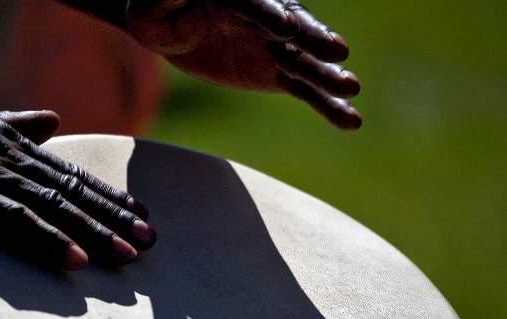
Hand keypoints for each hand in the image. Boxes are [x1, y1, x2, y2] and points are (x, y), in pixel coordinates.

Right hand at [0, 106, 155, 269]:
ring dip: (91, 231)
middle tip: (149, 241)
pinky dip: (46, 239)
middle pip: (69, 189)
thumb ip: (12, 126)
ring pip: (49, 204)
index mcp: (8, 142)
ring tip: (126, 255)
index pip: (69, 172)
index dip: (107, 194)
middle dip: (113, 217)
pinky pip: (11, 218)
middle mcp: (2, 151)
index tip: (140, 214)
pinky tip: (74, 260)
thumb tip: (53, 119)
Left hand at [126, 0, 361, 129]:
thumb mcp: (155, 4)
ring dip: (327, 75)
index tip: (285, 27)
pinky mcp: (275, 72)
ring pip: (304, 61)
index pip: (255, 3)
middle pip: (293, 28)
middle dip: (313, 38)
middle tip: (336, 51)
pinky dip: (326, 104)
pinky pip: (303, 89)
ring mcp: (273, 45)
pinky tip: (350, 119)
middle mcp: (264, 16)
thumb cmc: (158, 8)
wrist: (170, 29)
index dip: (268, 14)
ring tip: (351, 87)